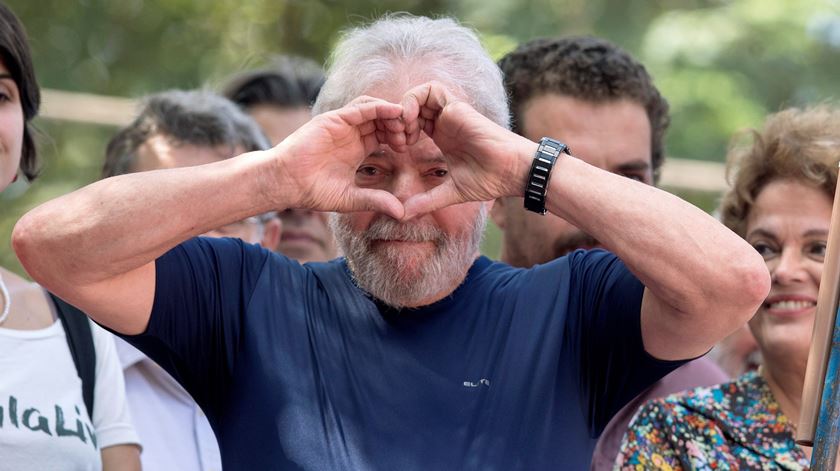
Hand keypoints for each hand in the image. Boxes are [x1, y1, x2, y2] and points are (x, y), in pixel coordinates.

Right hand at [271, 97, 407, 219]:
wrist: (287, 182)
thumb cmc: (314, 191)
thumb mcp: (352, 198)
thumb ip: (376, 201)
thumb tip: (402, 213)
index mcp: (357, 149)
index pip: (384, 136)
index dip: (399, 138)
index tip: (411, 148)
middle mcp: (351, 134)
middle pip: (382, 120)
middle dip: (399, 125)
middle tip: (411, 135)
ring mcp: (343, 124)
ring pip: (374, 109)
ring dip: (392, 114)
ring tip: (405, 124)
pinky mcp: (334, 118)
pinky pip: (361, 107)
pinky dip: (379, 107)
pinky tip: (394, 112)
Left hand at [399, 82, 536, 218]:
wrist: (511, 172)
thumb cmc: (489, 180)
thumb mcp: (450, 192)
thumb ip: (426, 201)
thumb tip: (403, 215)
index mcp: (442, 137)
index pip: (413, 124)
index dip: (399, 132)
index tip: (396, 150)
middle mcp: (444, 122)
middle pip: (413, 107)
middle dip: (397, 120)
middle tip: (395, 140)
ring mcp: (450, 113)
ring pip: (419, 94)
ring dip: (405, 107)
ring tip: (403, 130)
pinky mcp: (457, 107)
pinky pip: (431, 90)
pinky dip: (415, 100)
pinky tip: (411, 121)